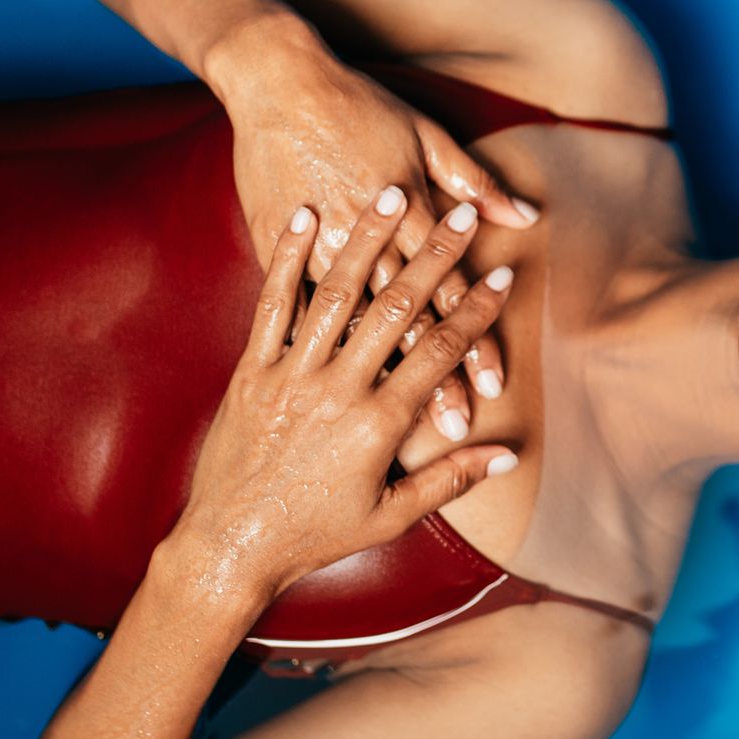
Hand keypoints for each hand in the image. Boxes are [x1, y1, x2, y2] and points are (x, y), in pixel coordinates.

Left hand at [173, 188, 518, 603]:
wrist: (230, 545)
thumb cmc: (316, 535)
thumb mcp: (392, 514)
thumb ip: (452, 479)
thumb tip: (508, 455)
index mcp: (376, 426)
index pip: (438, 354)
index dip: (474, 313)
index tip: (501, 277)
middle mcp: (336, 391)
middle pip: (396, 309)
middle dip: (433, 258)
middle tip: (461, 217)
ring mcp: (289, 376)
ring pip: (336, 293)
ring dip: (366, 239)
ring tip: (391, 193)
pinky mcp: (250, 371)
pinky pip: (271, 304)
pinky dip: (285, 256)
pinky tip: (303, 216)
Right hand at [222, 43, 537, 442]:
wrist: (277, 81)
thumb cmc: (359, 105)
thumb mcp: (427, 134)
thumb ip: (475, 182)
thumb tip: (525, 214)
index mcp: (409, 211)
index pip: (450, 291)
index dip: (473, 340)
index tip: (492, 386)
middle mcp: (368, 239)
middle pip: (409, 322)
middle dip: (434, 377)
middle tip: (457, 423)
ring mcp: (318, 248)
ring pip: (355, 327)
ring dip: (381, 376)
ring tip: (404, 423)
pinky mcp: (275, 250)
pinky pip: (299, 309)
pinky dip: (321, 347)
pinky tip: (329, 390)